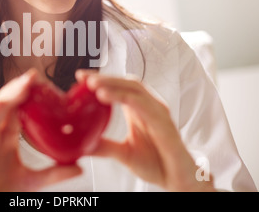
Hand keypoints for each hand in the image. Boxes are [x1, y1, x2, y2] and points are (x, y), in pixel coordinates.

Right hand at [0, 69, 81, 191]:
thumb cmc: (0, 194)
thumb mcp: (32, 182)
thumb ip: (54, 173)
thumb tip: (79, 166)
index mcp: (5, 140)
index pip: (16, 111)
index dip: (27, 96)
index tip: (43, 84)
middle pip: (5, 105)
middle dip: (18, 88)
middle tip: (35, 76)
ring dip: (9, 94)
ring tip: (25, 83)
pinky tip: (5, 101)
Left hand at [76, 70, 214, 191]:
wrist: (177, 180)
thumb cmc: (155, 163)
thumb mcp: (123, 153)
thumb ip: (104, 146)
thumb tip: (80, 144)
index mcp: (138, 109)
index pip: (120, 87)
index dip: (102, 80)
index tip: (80, 77)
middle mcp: (149, 106)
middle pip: (127, 83)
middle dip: (105, 78)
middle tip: (83, 77)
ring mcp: (158, 112)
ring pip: (135, 90)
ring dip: (112, 84)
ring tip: (93, 85)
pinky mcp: (165, 123)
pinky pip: (145, 106)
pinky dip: (126, 98)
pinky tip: (107, 97)